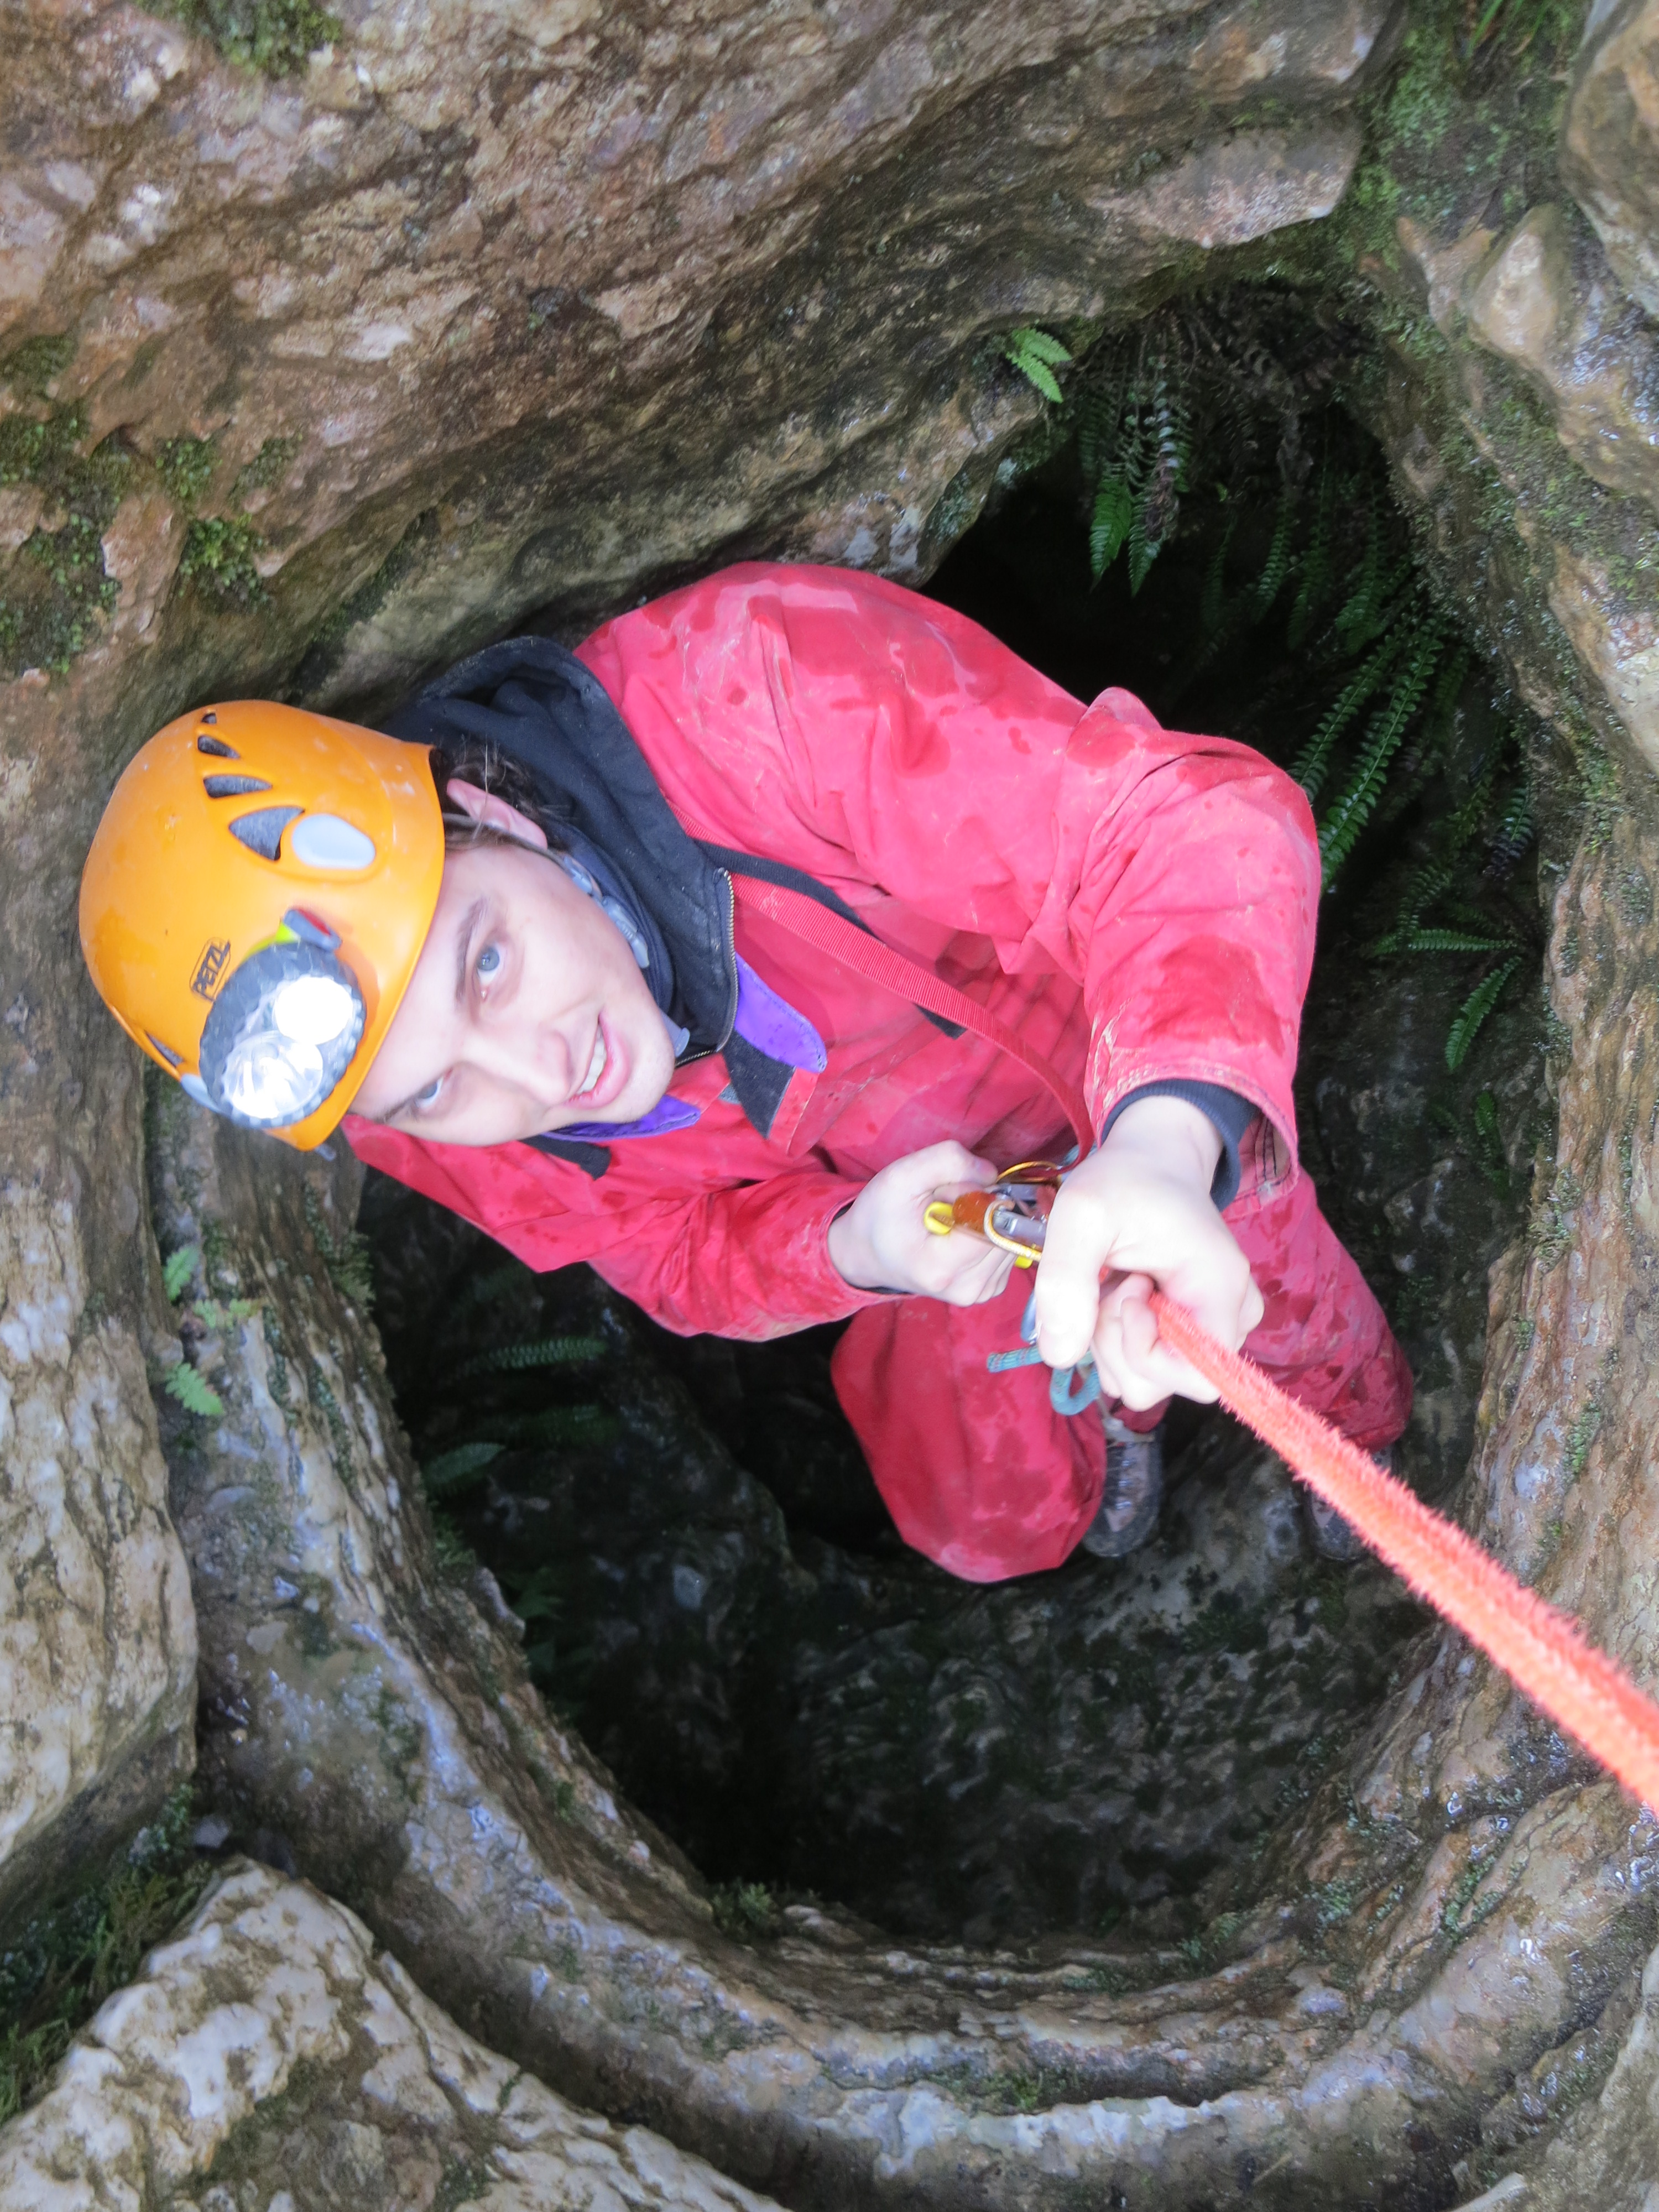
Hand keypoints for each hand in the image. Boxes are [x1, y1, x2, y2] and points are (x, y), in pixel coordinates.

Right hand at [827, 1141, 1018, 1303]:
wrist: (868, 1252)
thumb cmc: (880, 1215)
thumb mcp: (901, 1176)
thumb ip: (948, 1162)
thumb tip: (992, 1175)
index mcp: (941, 1269)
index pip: (990, 1222)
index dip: (974, 1195)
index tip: (944, 1194)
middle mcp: (967, 1289)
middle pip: (1005, 1229)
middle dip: (983, 1206)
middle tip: (945, 1205)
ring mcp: (981, 1292)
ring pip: (1011, 1236)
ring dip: (988, 1219)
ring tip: (950, 1220)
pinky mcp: (990, 1288)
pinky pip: (1008, 1247)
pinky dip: (990, 1232)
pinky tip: (962, 1232)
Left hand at [1032, 1095, 1263, 1407]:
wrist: (1152, 1160)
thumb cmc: (1125, 1180)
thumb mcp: (1082, 1211)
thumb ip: (1065, 1281)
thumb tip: (1060, 1355)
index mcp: (1220, 1289)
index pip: (1199, 1377)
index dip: (1145, 1352)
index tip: (1125, 1291)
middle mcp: (1231, 1317)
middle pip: (1161, 1384)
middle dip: (1114, 1342)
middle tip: (1111, 1279)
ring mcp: (1213, 1328)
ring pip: (1145, 1381)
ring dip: (1109, 1341)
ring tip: (1112, 1281)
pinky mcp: (1190, 1332)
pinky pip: (1143, 1367)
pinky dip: (1114, 1340)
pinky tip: (1115, 1294)